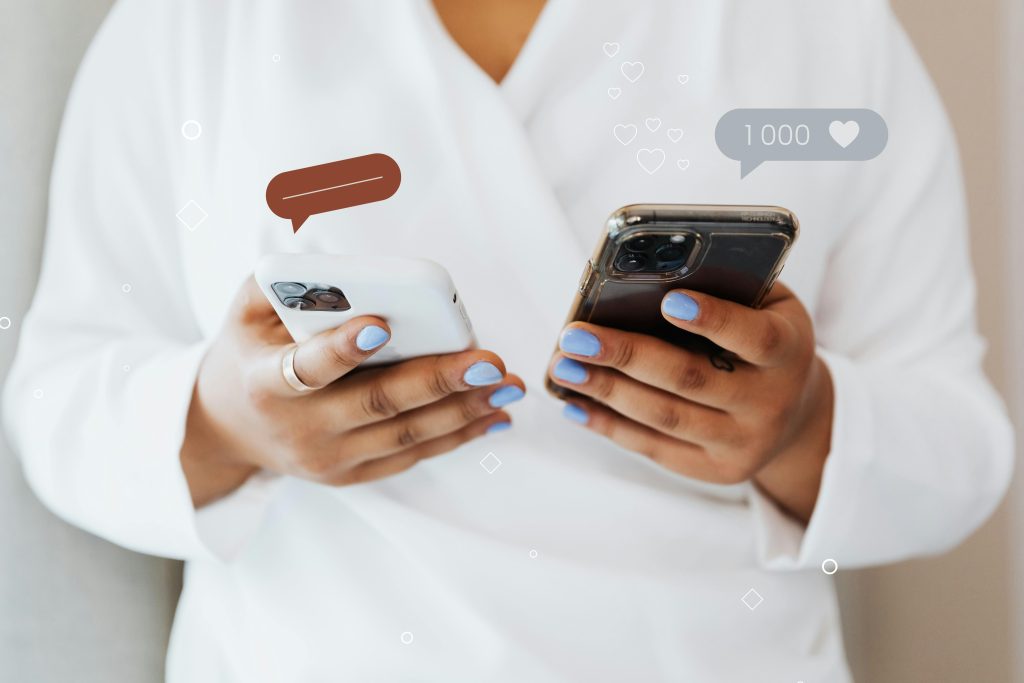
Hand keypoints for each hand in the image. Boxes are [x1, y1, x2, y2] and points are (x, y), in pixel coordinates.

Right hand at [181, 278, 522, 506]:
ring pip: (406, 434)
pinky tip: (496, 414)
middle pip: (376, 404)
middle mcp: (301, 428)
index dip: (343, 348)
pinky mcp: (354, 475)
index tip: (382, 323)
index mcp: (267, 383)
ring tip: (509, 385)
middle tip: (488, 361)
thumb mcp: (247, 309)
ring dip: (465, 410)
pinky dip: (459, 434)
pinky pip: (414, 454)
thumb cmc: (249, 352)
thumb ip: (287, 280)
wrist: (227, 428)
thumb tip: (346, 262)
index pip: (307, 367)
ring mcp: (330, 459)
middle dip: (437, 380)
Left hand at [547, 283, 832, 521]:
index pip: (754, 338)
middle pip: (691, 379)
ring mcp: (743, 443)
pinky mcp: (715, 470)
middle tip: (575, 336)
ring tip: (563, 366)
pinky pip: (654, 448)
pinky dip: (609, 425)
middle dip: (626, 355)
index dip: (714, 320)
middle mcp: (771, 403)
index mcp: (788, 351)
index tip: (669, 300)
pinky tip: (575, 402)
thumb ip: (726, 287)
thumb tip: (647, 273)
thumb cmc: (763, 336)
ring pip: (665, 417)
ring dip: (606, 391)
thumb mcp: (765, 305)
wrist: (796, 413)